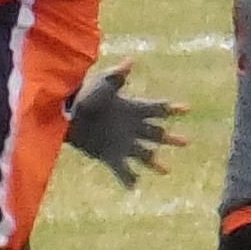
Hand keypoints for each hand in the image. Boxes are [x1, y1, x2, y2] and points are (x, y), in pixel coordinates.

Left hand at [62, 61, 180, 187]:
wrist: (64, 113)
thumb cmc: (84, 94)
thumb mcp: (101, 84)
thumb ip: (116, 76)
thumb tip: (130, 61)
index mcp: (132, 108)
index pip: (157, 108)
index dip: (171, 108)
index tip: (186, 109)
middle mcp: (131, 127)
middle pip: (157, 134)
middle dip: (171, 138)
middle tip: (186, 141)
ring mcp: (122, 143)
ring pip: (144, 155)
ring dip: (155, 162)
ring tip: (166, 170)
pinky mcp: (110, 156)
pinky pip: (122, 170)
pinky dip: (127, 179)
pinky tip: (133, 188)